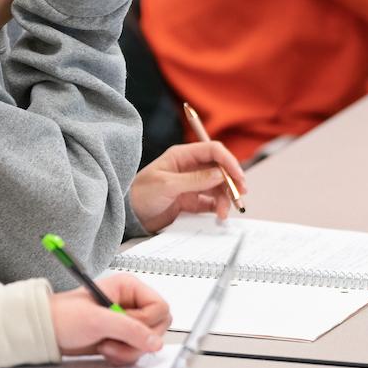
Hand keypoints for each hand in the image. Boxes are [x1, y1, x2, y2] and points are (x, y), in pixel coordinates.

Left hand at [49, 274, 170, 365]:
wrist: (46, 332)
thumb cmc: (65, 316)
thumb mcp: (98, 320)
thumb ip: (130, 330)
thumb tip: (156, 343)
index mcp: (130, 288)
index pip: (160, 307)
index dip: (146, 322)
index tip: (125, 327)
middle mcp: (132, 303)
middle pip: (158, 327)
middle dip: (136, 340)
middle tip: (113, 339)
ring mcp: (128, 322)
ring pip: (148, 343)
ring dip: (127, 351)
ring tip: (105, 346)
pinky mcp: (123, 338)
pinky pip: (137, 352)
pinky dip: (123, 356)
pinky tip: (105, 350)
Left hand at [130, 141, 247, 232]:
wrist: (128, 216)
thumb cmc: (141, 194)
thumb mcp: (167, 185)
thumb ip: (194, 180)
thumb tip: (219, 174)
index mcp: (183, 156)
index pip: (213, 151)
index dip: (228, 161)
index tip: (238, 176)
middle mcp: (190, 168)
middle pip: (219, 170)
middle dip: (231, 182)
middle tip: (239, 195)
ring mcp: (192, 184)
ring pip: (218, 187)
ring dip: (225, 198)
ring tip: (223, 213)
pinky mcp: (191, 201)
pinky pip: (211, 201)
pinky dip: (217, 207)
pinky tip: (218, 215)